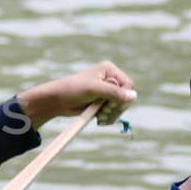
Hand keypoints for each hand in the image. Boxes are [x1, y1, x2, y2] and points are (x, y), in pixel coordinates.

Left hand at [16, 62, 136, 129]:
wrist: (56, 100)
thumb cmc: (72, 90)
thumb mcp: (94, 90)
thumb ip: (114, 92)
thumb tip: (134, 96)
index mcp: (109, 69)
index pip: (128, 85)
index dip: (122, 98)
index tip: (109, 104)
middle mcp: (110, 79)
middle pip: (126, 97)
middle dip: (115, 108)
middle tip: (102, 113)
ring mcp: (106, 91)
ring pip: (120, 107)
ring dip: (112, 115)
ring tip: (100, 117)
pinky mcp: (102, 102)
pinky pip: (114, 112)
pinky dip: (108, 118)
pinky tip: (99, 120)